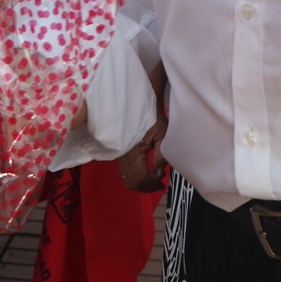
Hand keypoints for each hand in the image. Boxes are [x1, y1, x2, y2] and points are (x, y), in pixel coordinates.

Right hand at [119, 63, 168, 193]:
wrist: (130, 95)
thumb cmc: (149, 111)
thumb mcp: (161, 131)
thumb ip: (161, 154)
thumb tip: (158, 172)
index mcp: (131, 152)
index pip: (140, 179)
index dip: (152, 184)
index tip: (163, 181)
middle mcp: (121, 155)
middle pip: (131, 182)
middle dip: (146, 186)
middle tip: (160, 182)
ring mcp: (117, 152)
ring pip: (126, 176)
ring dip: (140, 180)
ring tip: (154, 176)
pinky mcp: (117, 148)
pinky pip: (124, 168)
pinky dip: (134, 173)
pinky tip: (146, 167)